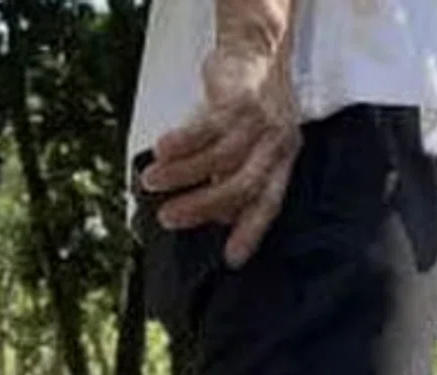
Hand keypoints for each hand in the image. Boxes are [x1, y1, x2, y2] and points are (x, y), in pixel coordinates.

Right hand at [141, 40, 300, 267]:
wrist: (258, 53)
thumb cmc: (250, 108)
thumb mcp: (254, 146)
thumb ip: (236, 178)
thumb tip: (214, 219)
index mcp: (283, 164)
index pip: (270, 205)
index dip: (251, 233)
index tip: (232, 260)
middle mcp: (275, 147)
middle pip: (241, 186)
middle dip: (202, 207)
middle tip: (169, 218)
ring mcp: (258, 124)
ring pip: (219, 158)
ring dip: (182, 175)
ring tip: (152, 184)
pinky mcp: (237, 101)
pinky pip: (205, 127)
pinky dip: (181, 142)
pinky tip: (159, 152)